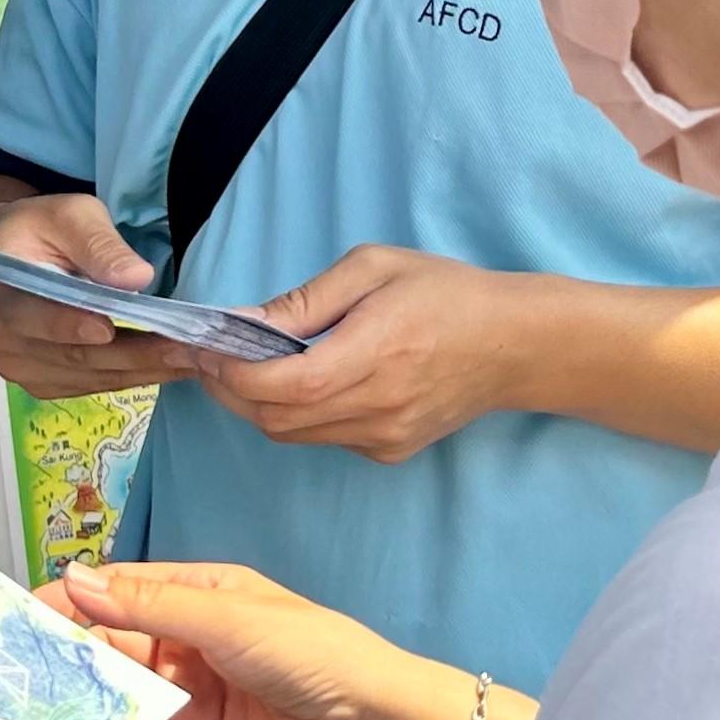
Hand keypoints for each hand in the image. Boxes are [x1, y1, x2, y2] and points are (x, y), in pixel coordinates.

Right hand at [0, 193, 193, 400]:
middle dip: (134, 353)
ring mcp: (22, 368)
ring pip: (90, 375)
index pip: (27, 314)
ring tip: (196, 358)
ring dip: (144, 369)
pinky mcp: (45, 382)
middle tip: (188, 348)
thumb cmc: (32, 231)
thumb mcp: (65, 215)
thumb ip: (96, 243)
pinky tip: (173, 365)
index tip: (106, 327)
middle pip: (73, 354)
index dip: (65, 324)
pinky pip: (94, 384)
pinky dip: (135, 375)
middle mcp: (1, 340)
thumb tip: (136, 279)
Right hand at [44, 560, 442, 719]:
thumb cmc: (310, 652)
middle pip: (105, 652)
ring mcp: (184, 700)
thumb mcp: (225, 617)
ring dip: (81, 713)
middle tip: (11, 682)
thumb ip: (148, 605)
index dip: (67, 604)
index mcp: (194, 598)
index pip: (115, 594)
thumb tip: (75, 580)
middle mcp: (181, 646)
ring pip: (113, 703)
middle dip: (62, 665)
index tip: (15, 620)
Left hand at [187, 246, 540, 463]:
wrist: (512, 346)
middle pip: (277, 417)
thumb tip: (243, 323)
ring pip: (293, 435)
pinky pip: (323, 439)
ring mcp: (384, 436)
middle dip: (230, 391)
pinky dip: (299, 416)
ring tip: (249, 369)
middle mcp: (379, 406)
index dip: (234, 373)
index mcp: (376, 351)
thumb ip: (306, 300)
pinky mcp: (389, 451)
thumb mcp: (374, 268)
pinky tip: (307, 386)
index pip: (285, 384)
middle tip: (211, 358)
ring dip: (259, 405)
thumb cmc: (445, 294)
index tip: (206, 348)